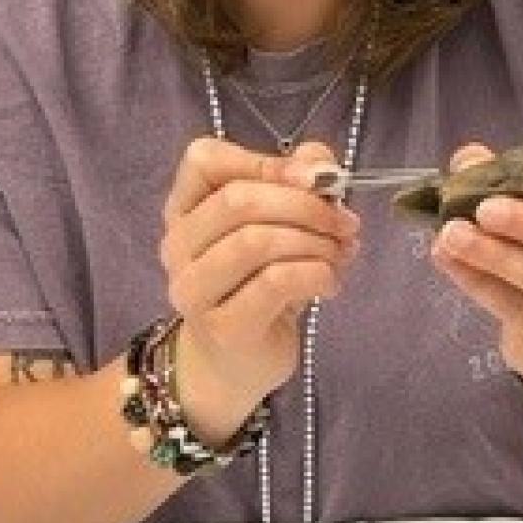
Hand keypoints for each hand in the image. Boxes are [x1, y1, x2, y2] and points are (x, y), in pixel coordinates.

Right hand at [159, 138, 360, 409]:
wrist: (235, 362)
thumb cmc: (257, 285)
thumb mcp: (279, 226)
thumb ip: (298, 182)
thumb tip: (321, 163)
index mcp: (184, 208)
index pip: (204, 160)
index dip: (266, 162)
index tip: (317, 179)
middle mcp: (178, 246)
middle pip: (238, 201)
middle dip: (305, 205)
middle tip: (344, 223)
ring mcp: (195, 290)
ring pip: (256, 241)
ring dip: (314, 242)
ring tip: (340, 254)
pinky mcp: (224, 327)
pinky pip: (276, 282)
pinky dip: (317, 273)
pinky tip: (330, 283)